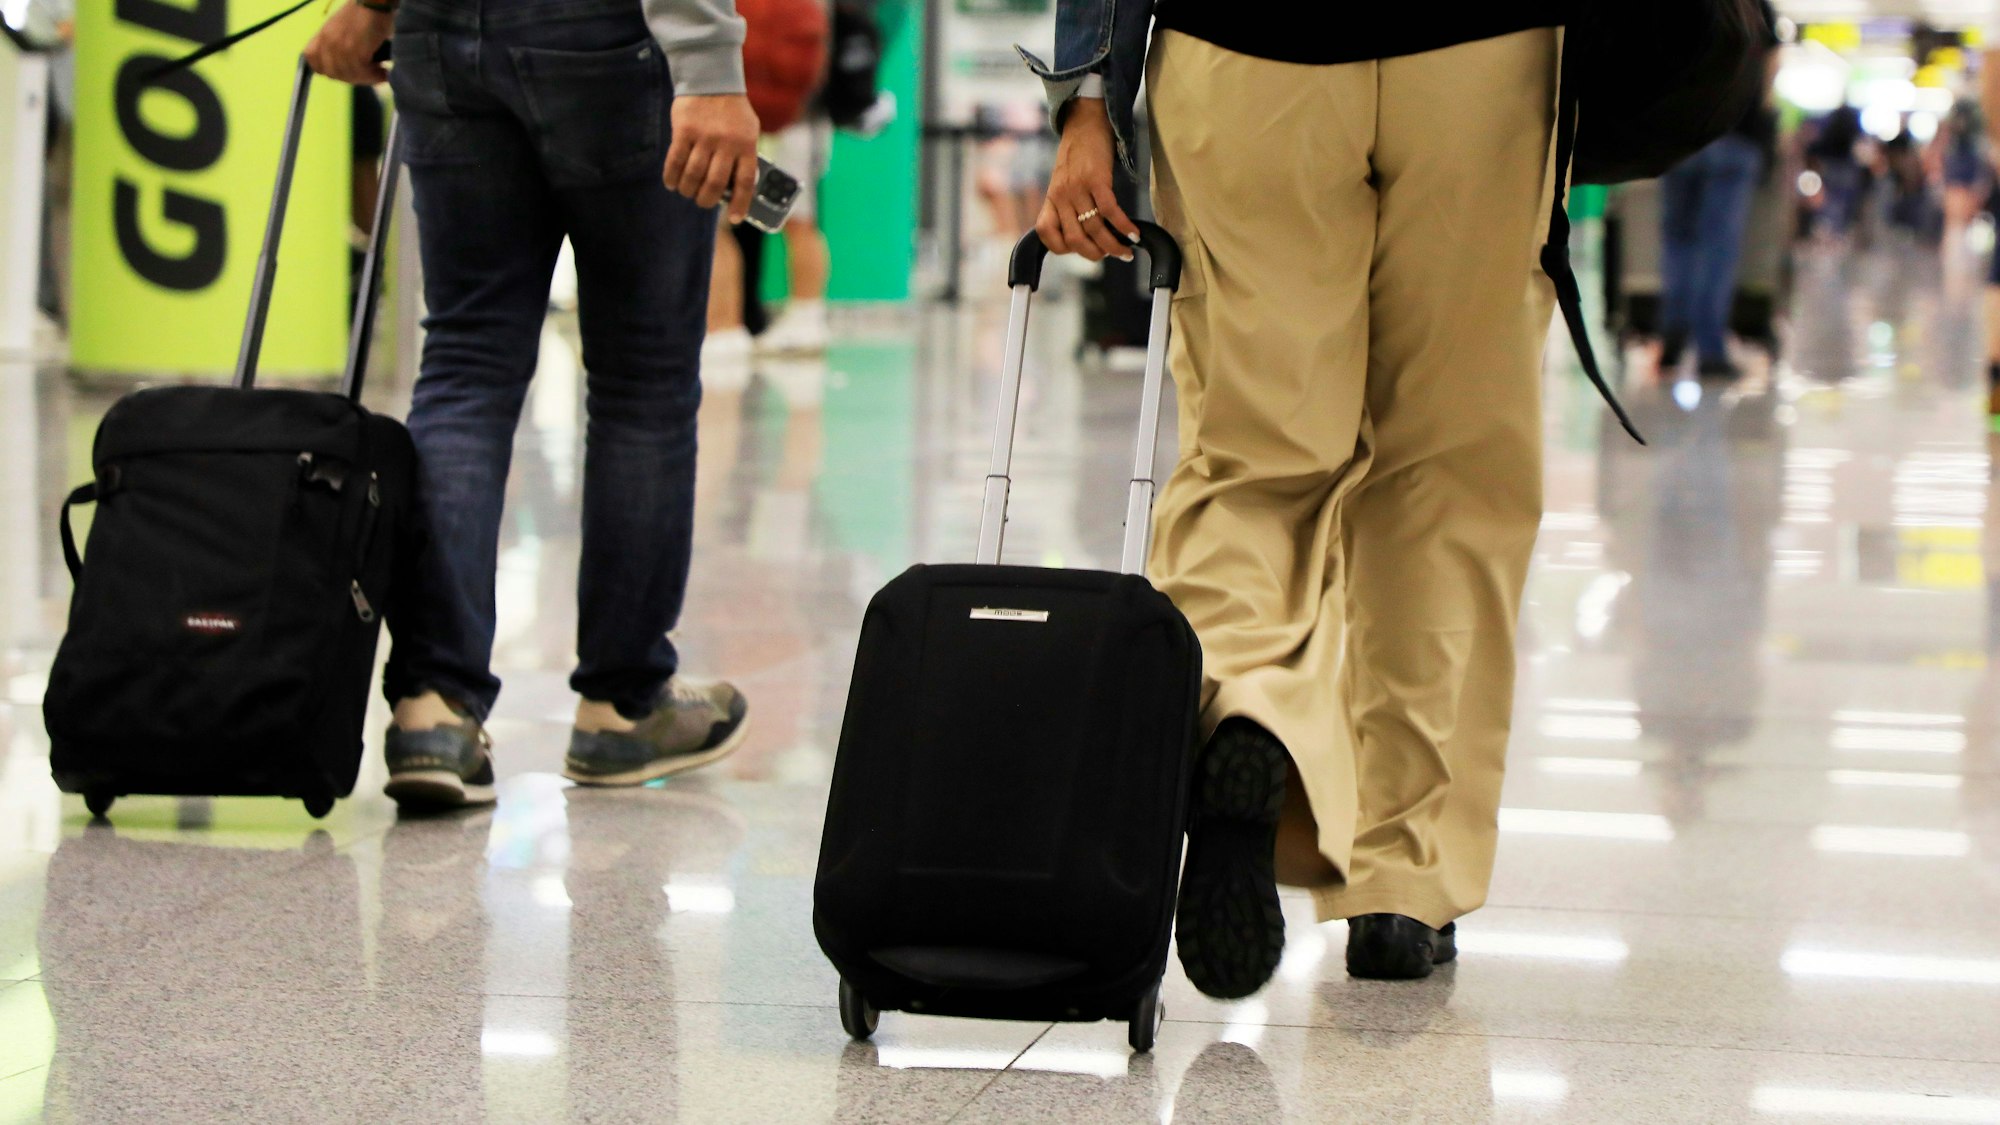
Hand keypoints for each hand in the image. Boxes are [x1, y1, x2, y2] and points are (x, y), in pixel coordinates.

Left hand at [305, 3, 391, 85]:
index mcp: (322, 33)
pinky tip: (384, 71)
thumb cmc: (366, 12)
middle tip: (368, 76)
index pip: (312, 59)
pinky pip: (361, 72)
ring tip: (381, 74)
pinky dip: (374, 75)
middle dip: (351, 78)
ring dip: (366, 78)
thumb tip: (350, 63)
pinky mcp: (354, 50)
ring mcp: (340, 46)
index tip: (345, 71)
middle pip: (331, 73)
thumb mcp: (344, 26)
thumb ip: (340, 42)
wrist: (376, 1)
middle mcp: (327, 41)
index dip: (327, 68)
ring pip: (348, 75)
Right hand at [664, 94, 760, 222]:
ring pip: (694, 176)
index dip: (740, 205)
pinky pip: (675, 162)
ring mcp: (704, 137)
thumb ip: (745, 156)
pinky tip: (672, 184)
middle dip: (707, 200)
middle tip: (702, 202)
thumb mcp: (749, 130)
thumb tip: (738, 190)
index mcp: (746, 145)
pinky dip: (672, 177)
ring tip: (687, 192)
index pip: (745, 183)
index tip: (736, 219)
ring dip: (688, 190)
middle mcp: (726, 143)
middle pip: (715, 184)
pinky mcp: (684, 131)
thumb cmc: (732, 110)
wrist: (710, 78)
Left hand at [1036, 99, 1138, 261]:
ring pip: (1095, 229)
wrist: (1085, 123)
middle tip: (1112, 255)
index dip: (1065, 250)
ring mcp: (1077, 188)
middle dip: (1096, 254)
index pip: (1047, 235)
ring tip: (1127, 251)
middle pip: (1075, 239)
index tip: (1084, 249)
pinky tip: (1134, 234)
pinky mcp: (1096, 179)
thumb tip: (1086, 232)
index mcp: (1050, 200)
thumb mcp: (1062, 183)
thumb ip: (1066, 206)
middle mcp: (1060, 197)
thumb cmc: (1077, 155)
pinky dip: (1124, 226)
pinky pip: (1110, 211)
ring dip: (1114, 245)